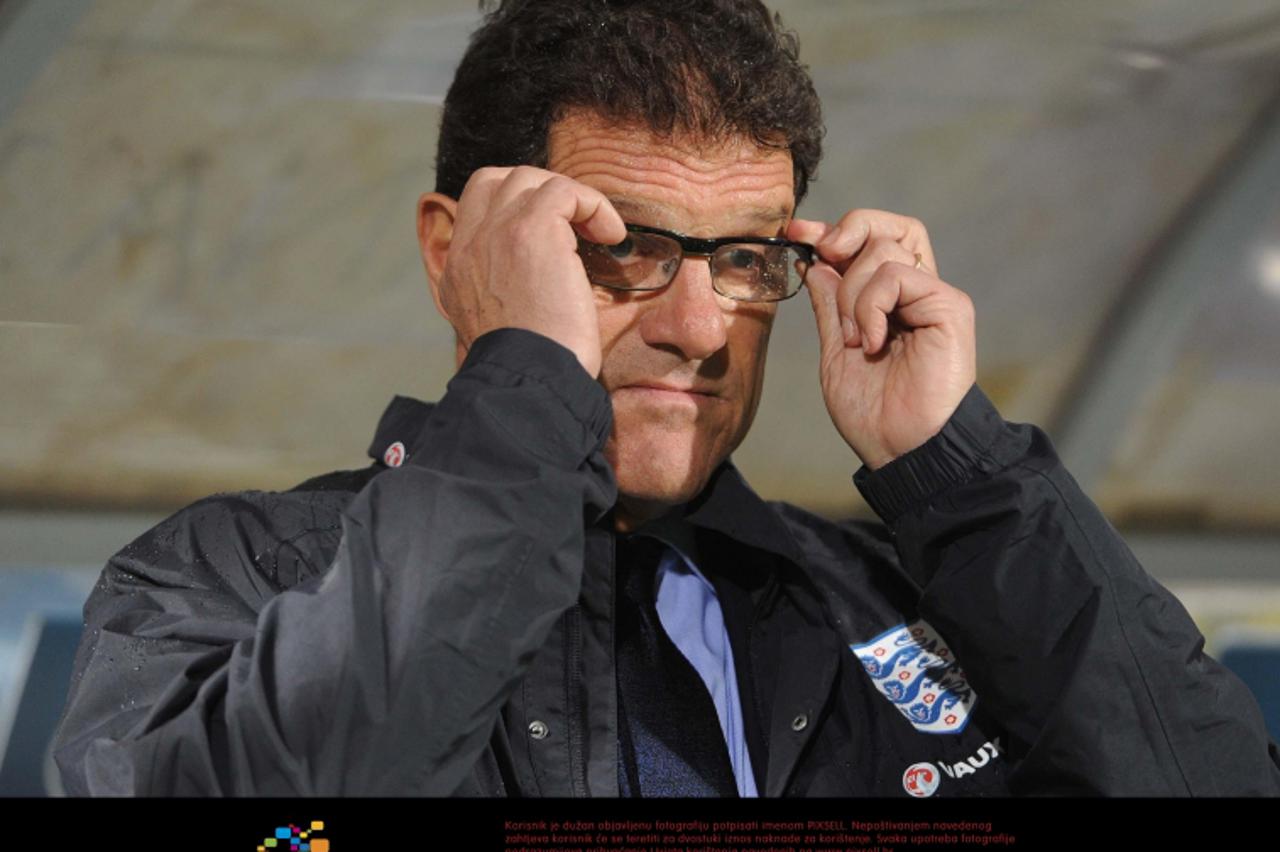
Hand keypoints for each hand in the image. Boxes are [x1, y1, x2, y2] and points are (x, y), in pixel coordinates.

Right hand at [431, 166, 624, 376]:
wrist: (530, 380)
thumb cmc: (531, 369)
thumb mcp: (499, 330)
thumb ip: (503, 296)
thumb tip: (535, 285)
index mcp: (458, 269)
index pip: (475, 206)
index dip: (515, 205)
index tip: (553, 232)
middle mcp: (470, 246)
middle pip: (497, 180)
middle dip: (541, 191)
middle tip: (575, 224)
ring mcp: (497, 233)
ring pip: (529, 178)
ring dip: (570, 198)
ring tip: (598, 231)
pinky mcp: (531, 231)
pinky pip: (564, 191)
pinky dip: (593, 205)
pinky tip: (611, 237)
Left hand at [788, 210, 975, 469]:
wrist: (903, 450)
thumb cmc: (873, 414)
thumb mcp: (836, 352)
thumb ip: (829, 306)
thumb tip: (814, 262)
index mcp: (890, 302)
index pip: (870, 241)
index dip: (834, 229)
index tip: (797, 234)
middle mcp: (916, 292)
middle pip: (886, 227)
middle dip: (845, 234)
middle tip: (825, 260)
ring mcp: (934, 297)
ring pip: (884, 249)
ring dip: (852, 293)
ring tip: (856, 340)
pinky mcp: (949, 307)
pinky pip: (898, 275)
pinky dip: (872, 305)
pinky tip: (873, 343)